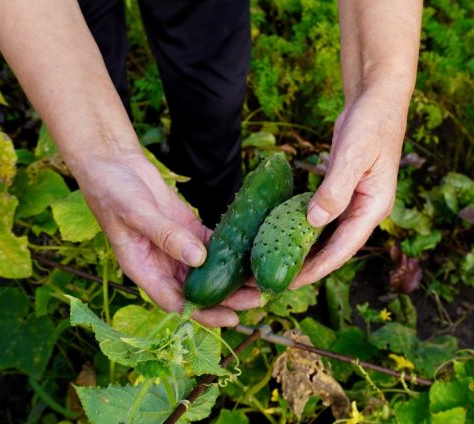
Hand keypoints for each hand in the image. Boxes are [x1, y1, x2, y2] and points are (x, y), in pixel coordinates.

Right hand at [77, 149, 260, 326]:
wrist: (112, 164)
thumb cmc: (112, 191)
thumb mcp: (135, 212)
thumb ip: (165, 235)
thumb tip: (198, 259)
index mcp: (143, 269)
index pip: (176, 302)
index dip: (203, 313)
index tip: (231, 318)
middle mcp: (161, 264)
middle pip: (198, 290)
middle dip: (227, 298)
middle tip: (258, 298)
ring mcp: (176, 246)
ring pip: (208, 270)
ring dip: (233, 276)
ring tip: (261, 279)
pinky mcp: (187, 228)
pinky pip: (212, 244)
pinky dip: (231, 249)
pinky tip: (251, 251)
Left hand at [290, 90, 406, 288]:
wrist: (376, 101)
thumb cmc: (371, 125)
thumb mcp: (354, 155)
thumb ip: (335, 189)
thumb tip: (314, 222)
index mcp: (373, 208)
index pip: (343, 249)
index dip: (317, 269)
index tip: (290, 283)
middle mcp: (363, 211)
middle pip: (332, 249)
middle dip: (306, 267)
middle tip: (274, 280)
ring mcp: (352, 203)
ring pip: (325, 237)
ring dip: (303, 251)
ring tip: (275, 265)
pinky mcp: (339, 194)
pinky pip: (319, 219)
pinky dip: (302, 229)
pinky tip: (281, 236)